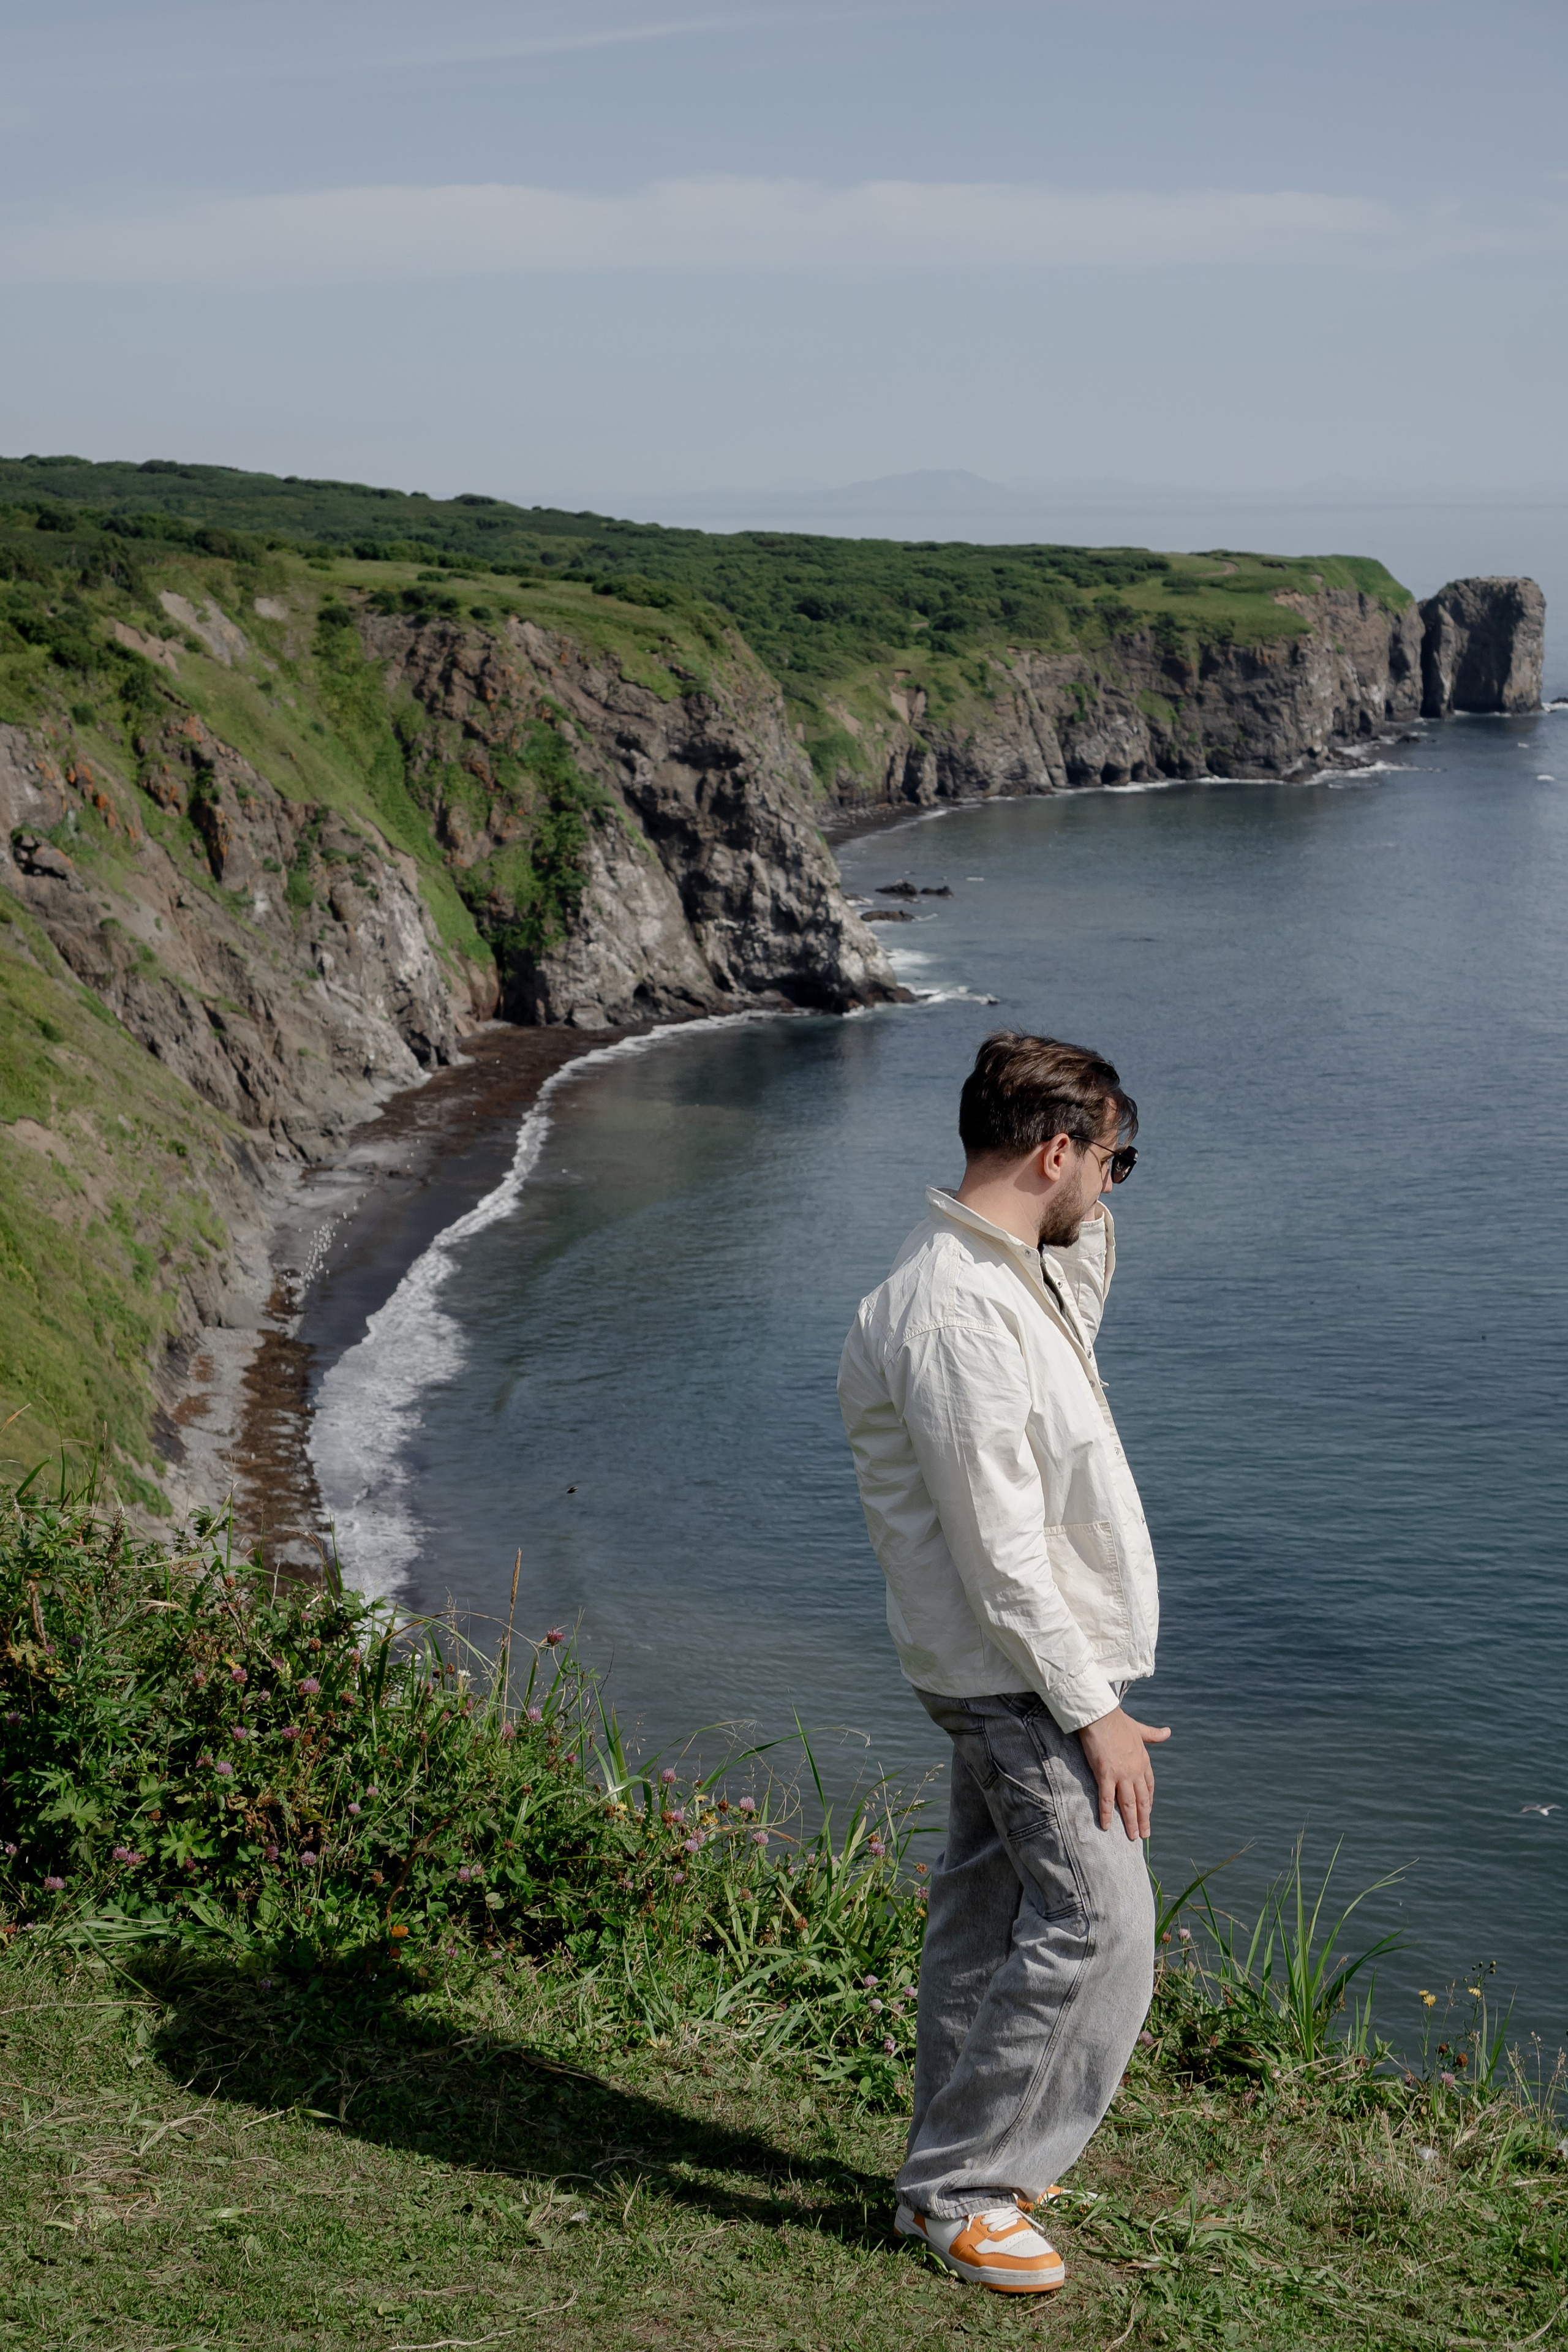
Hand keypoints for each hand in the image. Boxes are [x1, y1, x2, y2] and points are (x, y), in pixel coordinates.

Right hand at [1077, 1706, 1171, 1839]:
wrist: (1101, 1715)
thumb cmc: (1118, 1720)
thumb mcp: (1139, 1728)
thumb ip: (1153, 1734)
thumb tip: (1169, 1732)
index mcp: (1143, 1761)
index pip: (1149, 1786)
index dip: (1149, 1801)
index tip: (1148, 1812)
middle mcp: (1135, 1771)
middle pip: (1141, 1800)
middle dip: (1144, 1819)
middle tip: (1145, 1835)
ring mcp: (1121, 1774)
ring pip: (1128, 1803)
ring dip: (1131, 1821)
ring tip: (1133, 1836)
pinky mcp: (1106, 1775)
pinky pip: (1107, 1799)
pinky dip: (1106, 1813)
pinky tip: (1106, 1826)